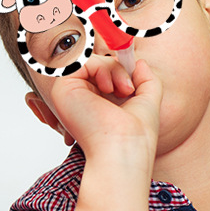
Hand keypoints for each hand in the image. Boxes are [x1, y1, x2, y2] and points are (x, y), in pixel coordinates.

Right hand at [50, 57, 162, 210]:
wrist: (123, 149)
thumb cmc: (135, 135)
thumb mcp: (147, 100)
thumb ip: (145, 79)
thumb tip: (138, 62)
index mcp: (92, 103)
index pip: (101, 74)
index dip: (117, 71)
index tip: (132, 85)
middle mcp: (77, 99)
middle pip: (95, 65)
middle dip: (117, 68)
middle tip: (129, 88)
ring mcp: (68, 93)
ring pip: (90, 61)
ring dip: (113, 69)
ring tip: (124, 90)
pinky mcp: (63, 88)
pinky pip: (83, 61)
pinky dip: (103, 68)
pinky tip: (111, 88)